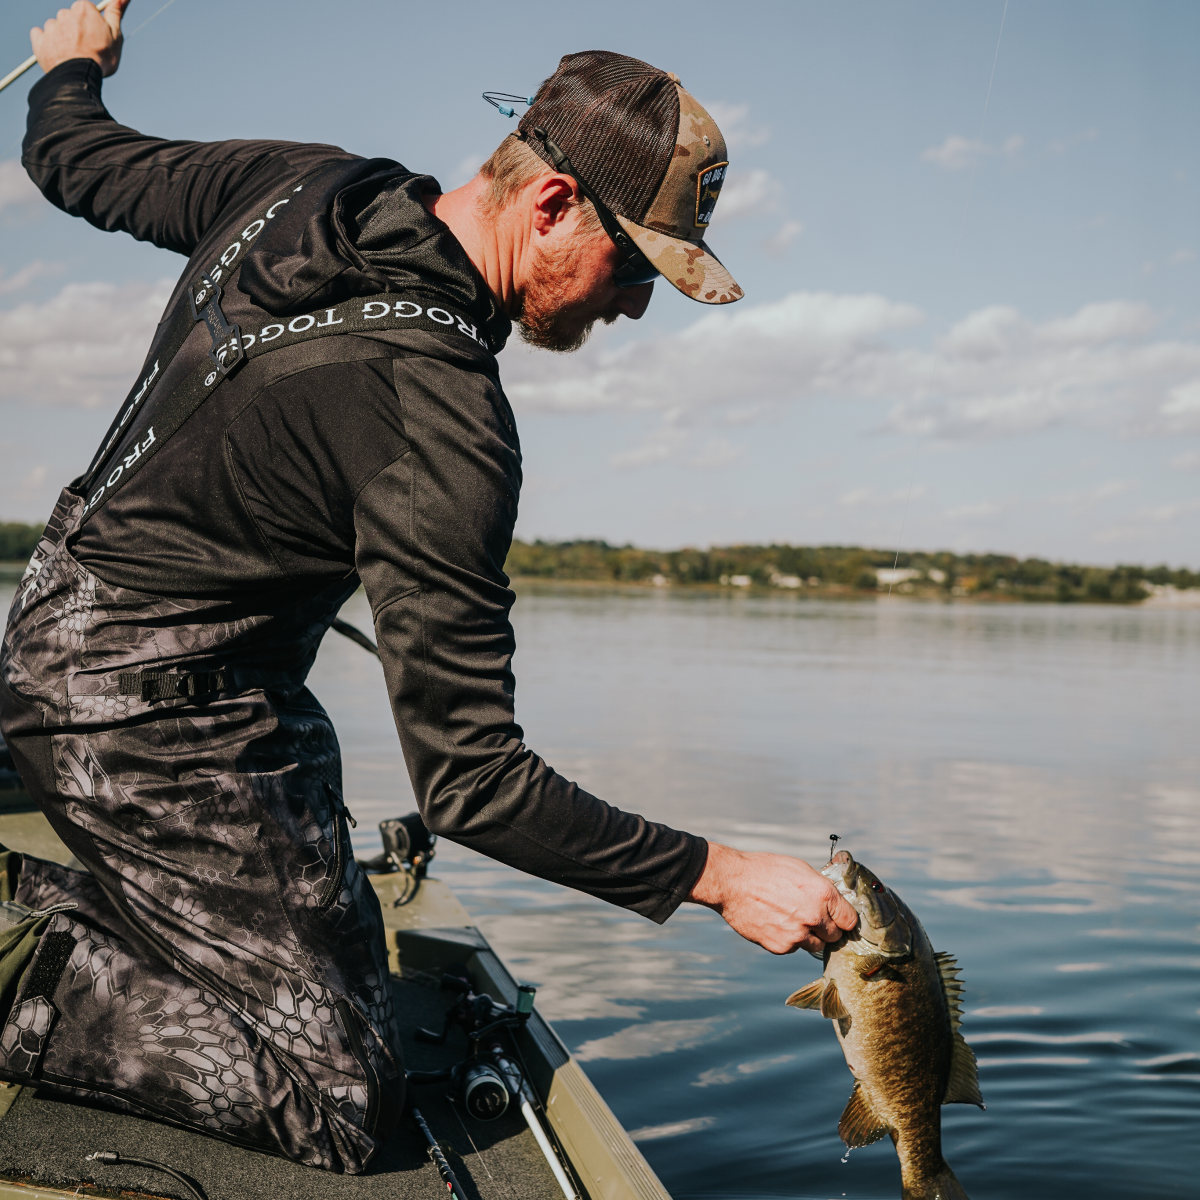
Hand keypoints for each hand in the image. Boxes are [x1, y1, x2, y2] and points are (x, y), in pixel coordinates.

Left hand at [31, 0, 131, 78]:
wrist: (79, 75)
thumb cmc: (101, 57)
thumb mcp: (115, 36)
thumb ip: (116, 13)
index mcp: (83, 9)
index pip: (87, 10)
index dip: (93, 24)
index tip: (97, 36)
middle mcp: (65, 13)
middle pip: (71, 18)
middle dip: (77, 30)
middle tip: (86, 49)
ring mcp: (51, 26)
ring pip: (56, 28)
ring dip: (63, 38)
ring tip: (72, 55)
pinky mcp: (40, 39)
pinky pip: (40, 35)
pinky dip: (46, 42)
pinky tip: (56, 52)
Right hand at [688, 842, 858, 954]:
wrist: (732, 882)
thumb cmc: (765, 870)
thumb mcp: (799, 869)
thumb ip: (821, 888)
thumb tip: (834, 903)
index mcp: (823, 893)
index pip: (850, 920)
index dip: (843, 919)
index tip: (837, 919)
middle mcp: (814, 916)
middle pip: (835, 936)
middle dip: (825, 928)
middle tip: (810, 918)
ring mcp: (797, 934)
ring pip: (815, 945)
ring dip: (807, 936)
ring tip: (789, 919)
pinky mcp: (781, 947)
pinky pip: (793, 948)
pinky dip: (788, 940)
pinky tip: (775, 923)